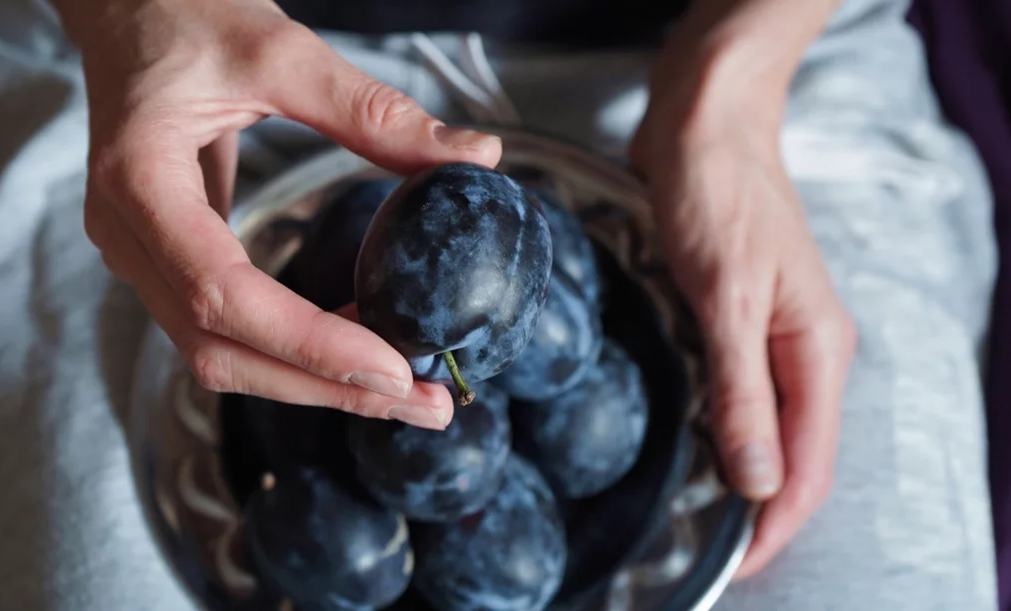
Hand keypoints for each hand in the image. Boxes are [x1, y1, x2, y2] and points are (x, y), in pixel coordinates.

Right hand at [55, 0, 501, 428]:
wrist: (126, 10)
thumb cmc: (184, 14)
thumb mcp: (279, 50)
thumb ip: (372, 110)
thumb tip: (474, 155)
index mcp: (139, 182)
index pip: (221, 292)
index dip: (308, 342)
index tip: (394, 368)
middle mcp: (128, 236)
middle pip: (221, 349)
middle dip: (327, 387)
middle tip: (426, 405)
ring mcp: (141, 255)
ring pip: (221, 354)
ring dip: (315, 382)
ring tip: (406, 390)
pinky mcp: (168, 259)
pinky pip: (228, 328)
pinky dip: (294, 350)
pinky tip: (359, 346)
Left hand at [630, 34, 855, 576]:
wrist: (705, 125)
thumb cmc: (718, 196)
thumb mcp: (725, 297)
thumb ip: (740, 391)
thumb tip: (756, 480)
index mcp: (817, 350)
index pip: (809, 465)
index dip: (776, 524)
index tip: (736, 567)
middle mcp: (805, 351)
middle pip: (795, 455)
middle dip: (761, 511)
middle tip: (710, 552)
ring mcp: (772, 335)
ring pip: (768, 428)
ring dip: (742, 475)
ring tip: (699, 517)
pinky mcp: (738, 318)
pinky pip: (740, 394)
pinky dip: (723, 430)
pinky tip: (693, 447)